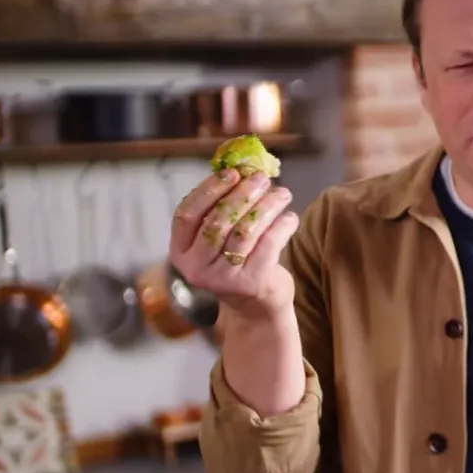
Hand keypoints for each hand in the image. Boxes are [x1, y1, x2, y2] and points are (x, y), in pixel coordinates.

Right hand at [169, 169, 298, 319]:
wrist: (256, 305)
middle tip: (262, 178)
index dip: (209, 190)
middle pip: (218, 221)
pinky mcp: (250, 284)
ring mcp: (222, 279)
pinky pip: (269, 245)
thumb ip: (223, 206)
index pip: (186, 214)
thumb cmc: (238, 259)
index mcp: (181, 251)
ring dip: (267, 206)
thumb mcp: (221, 238)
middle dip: (243, 194)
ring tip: (283, 193)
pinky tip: (290, 216)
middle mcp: (196, 268)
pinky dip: (282, 226)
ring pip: (245, 231)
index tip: (233, 172)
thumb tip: (244, 166)